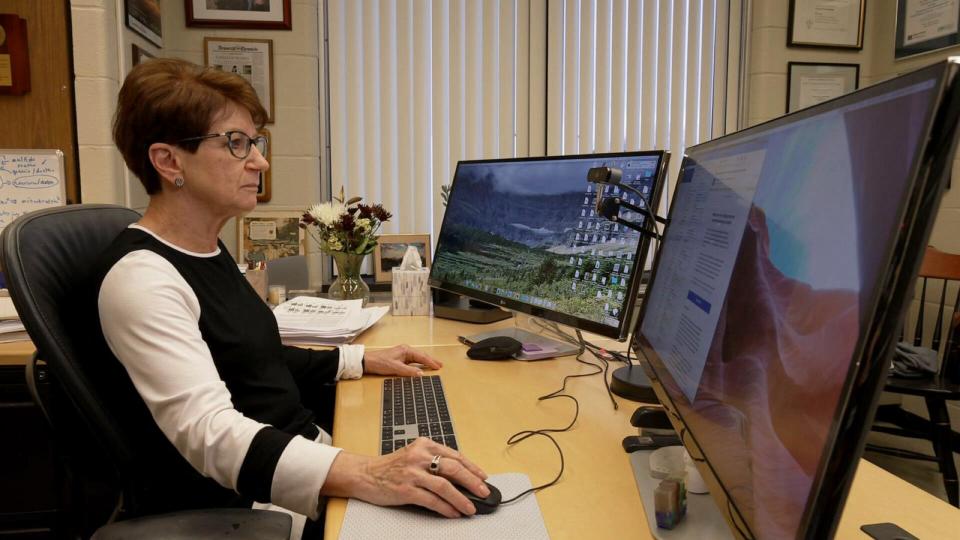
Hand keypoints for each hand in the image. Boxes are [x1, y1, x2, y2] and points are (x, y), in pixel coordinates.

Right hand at [322, 438, 489, 516]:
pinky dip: (445, 508)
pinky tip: (453, 512)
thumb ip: (434, 461)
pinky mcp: (405, 489)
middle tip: (484, 491)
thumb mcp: (414, 455)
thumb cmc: (391, 466)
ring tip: (470, 507)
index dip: (472, 467)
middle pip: (453, 468)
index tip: (483, 477)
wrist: (365, 474)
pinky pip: (431, 500)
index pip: (455, 455)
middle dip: (472, 481)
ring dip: (461, 499)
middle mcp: (419, 456)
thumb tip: (461, 478)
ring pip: (444, 486)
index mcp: (424, 444)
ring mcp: (412, 473)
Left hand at [363, 345, 441, 376]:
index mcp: (406, 350)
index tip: (438, 366)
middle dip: (431, 360)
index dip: (430, 362)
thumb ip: (408, 371)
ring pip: (417, 357)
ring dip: (426, 361)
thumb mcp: (395, 368)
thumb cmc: (380, 363)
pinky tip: (422, 366)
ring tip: (434, 365)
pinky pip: (413, 360)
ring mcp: (402, 354)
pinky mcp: (399, 358)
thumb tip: (421, 374)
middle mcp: (405, 350)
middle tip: (440, 365)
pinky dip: (419, 363)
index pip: (421, 356)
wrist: (368, 361)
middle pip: (421, 355)